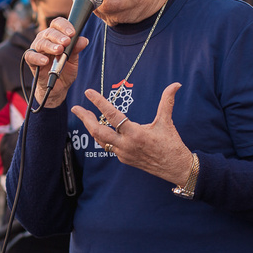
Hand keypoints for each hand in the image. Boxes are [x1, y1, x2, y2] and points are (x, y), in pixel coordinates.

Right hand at [22, 17, 88, 107]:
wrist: (59, 86)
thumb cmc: (65, 68)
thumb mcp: (73, 59)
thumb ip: (76, 48)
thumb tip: (84, 40)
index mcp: (55, 35)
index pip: (57, 24)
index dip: (64, 26)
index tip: (73, 33)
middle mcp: (44, 39)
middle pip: (50, 32)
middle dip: (59, 36)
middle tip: (66, 42)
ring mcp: (36, 49)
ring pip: (41, 43)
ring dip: (50, 46)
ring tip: (59, 50)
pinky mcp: (31, 60)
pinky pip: (31, 56)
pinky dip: (38, 57)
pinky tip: (45, 60)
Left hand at [70, 83, 192, 185]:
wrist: (176, 168)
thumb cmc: (172, 145)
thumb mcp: (167, 122)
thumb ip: (167, 101)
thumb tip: (176, 84)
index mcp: (135, 134)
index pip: (113, 115)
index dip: (99, 103)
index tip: (88, 93)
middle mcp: (126, 145)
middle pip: (98, 131)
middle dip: (85, 119)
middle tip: (76, 108)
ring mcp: (123, 153)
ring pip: (100, 140)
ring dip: (91, 128)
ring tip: (85, 116)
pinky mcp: (124, 159)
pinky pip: (108, 147)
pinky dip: (102, 137)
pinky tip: (99, 129)